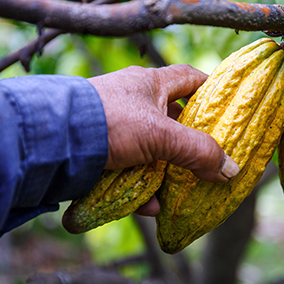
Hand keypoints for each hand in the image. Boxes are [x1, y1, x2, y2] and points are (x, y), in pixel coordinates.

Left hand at [88, 65, 239, 215]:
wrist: (52, 142)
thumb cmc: (108, 122)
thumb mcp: (160, 135)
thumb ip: (198, 151)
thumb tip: (230, 170)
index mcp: (150, 84)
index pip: (189, 78)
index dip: (210, 89)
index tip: (226, 107)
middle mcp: (134, 101)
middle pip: (173, 119)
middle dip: (190, 141)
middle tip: (208, 158)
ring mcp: (118, 126)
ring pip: (153, 149)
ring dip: (168, 171)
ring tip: (182, 189)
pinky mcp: (104, 150)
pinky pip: (132, 169)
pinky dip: (143, 188)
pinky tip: (150, 206)